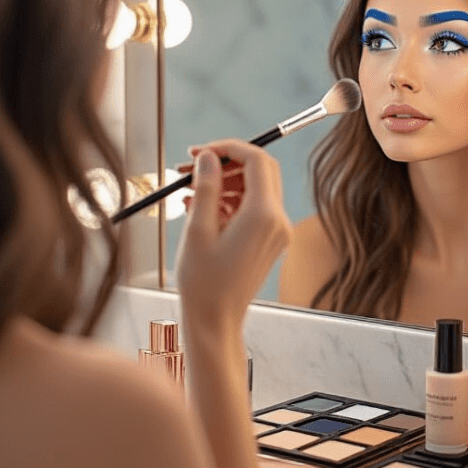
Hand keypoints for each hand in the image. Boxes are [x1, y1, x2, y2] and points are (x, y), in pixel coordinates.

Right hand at [174, 140, 291, 336]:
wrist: (216, 320)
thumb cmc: (204, 283)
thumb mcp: (198, 229)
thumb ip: (206, 187)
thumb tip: (209, 157)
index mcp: (262, 215)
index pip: (256, 160)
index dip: (228, 148)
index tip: (201, 152)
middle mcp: (278, 221)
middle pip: (261, 170)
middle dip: (226, 163)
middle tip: (194, 166)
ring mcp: (278, 231)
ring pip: (256, 187)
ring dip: (225, 182)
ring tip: (190, 191)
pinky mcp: (271, 240)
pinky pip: (254, 207)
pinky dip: (230, 201)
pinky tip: (201, 208)